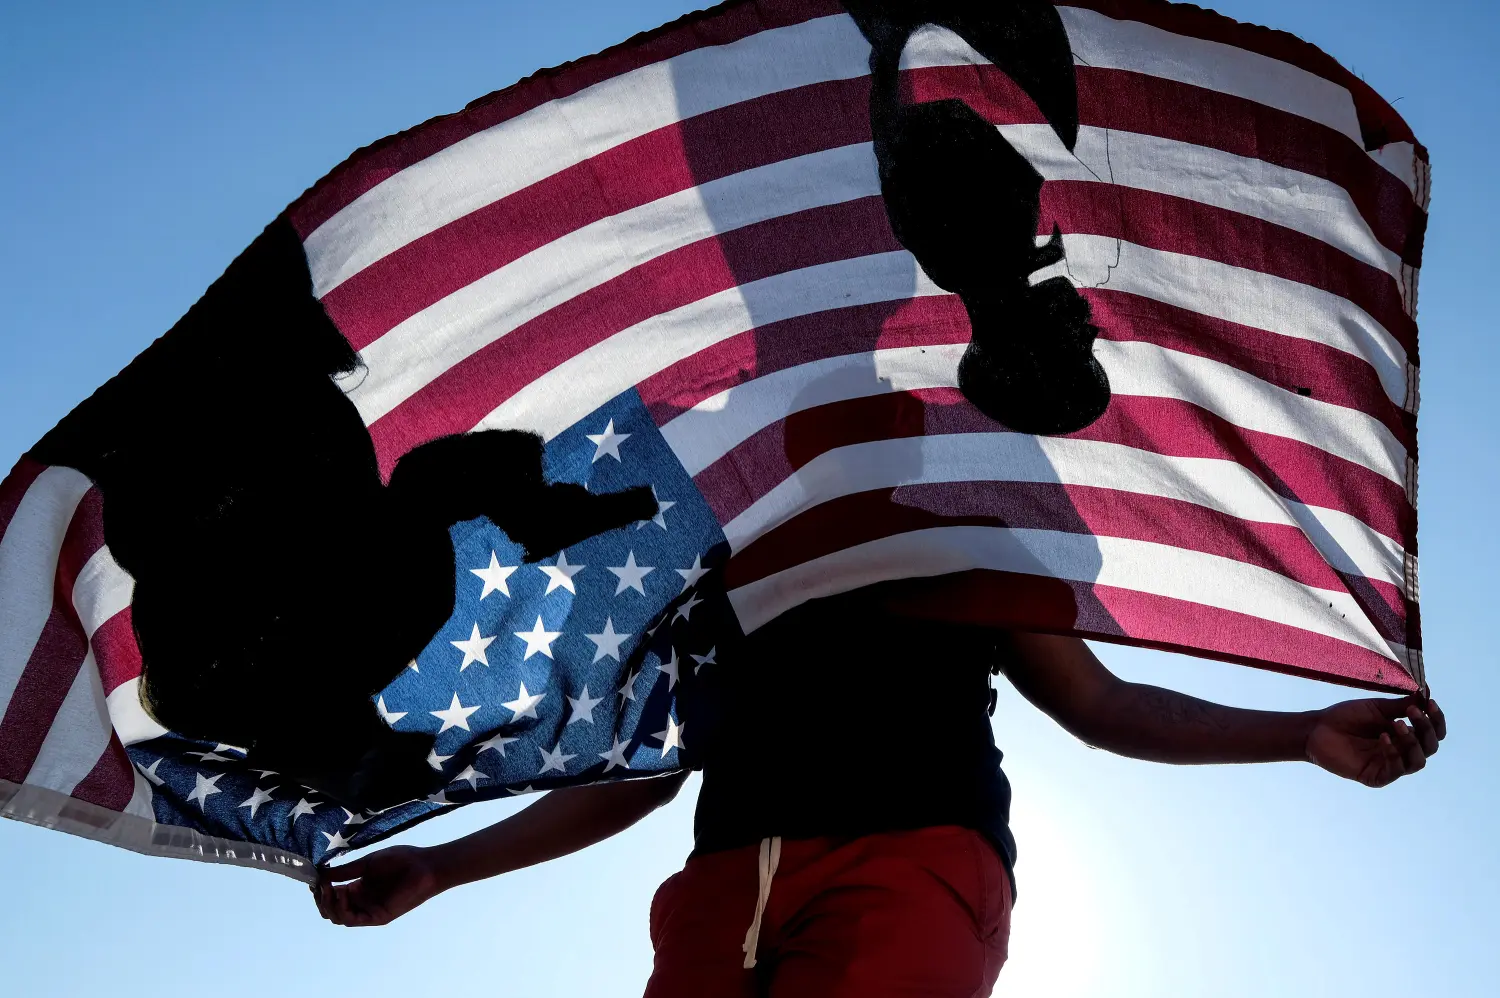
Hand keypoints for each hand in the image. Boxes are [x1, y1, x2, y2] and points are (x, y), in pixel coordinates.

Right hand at [312, 845, 443, 925]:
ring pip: (338, 917)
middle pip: (330, 909)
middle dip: (320, 899)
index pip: (330, 895)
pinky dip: (343, 908)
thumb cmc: (401, 860)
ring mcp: (368, 910)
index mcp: (357, 888)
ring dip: (329, 904)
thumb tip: (319, 872)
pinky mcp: (377, 917)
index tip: (312, 878)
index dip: (319, 890)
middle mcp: (360, 901)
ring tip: (329, 888)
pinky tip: (343, 893)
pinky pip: (353, 920)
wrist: (424, 866)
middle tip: (319, 885)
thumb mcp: (367, 863)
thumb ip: (344, 871)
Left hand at [1306, 696, 1445, 787]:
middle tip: (1412, 712)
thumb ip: (1402, 704)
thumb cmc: (1346, 717)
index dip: (1436, 719)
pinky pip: (1396, 770)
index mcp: (1405, 735)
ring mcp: (1390, 765)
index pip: (1432, 733)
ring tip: (1397, 725)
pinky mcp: (1377, 777)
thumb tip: (1426, 691)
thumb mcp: (1377, 708)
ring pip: (1418, 762)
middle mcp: (1402, 752)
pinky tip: (1383, 738)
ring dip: (1412, 742)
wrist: (1318, 728)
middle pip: (1430, 747)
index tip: (1430, 702)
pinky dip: (1393, 753)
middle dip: (1426, 728)